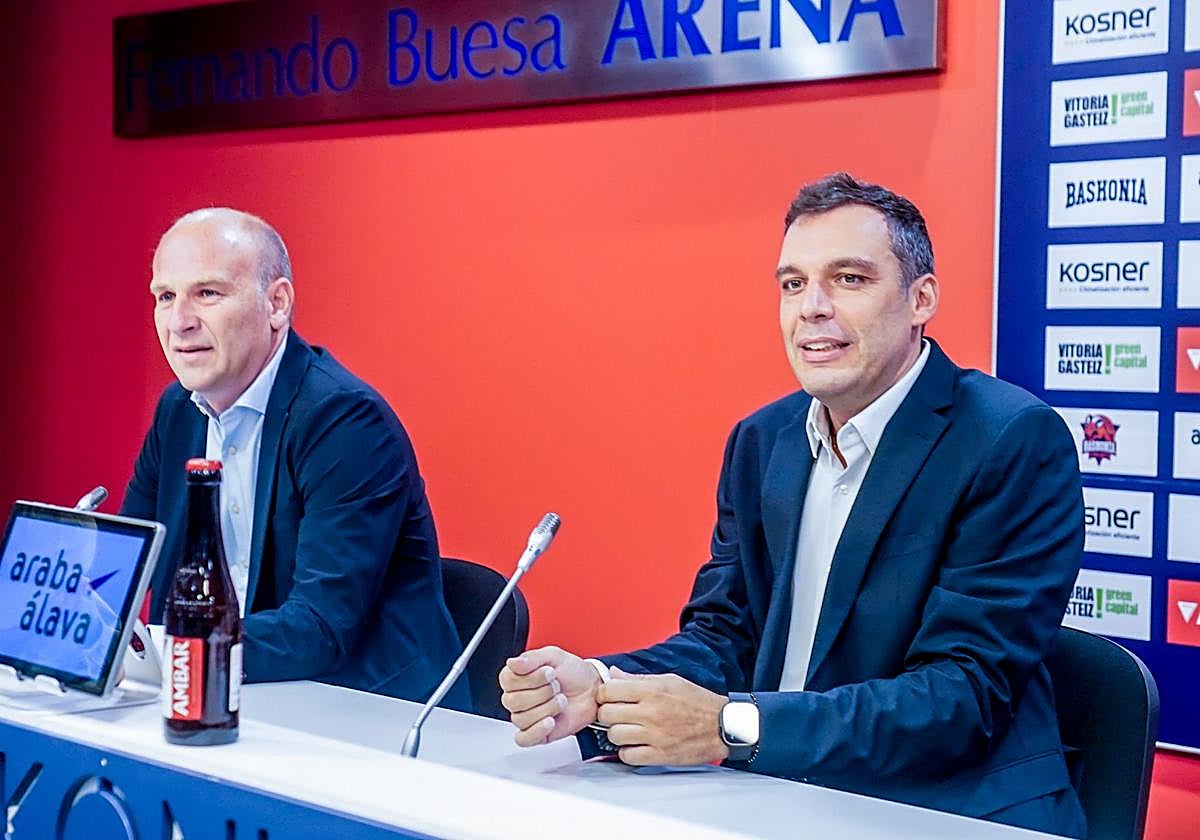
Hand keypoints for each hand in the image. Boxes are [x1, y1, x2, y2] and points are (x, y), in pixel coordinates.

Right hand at [499, 646, 600, 746]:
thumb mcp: (554, 656)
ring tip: (561, 700)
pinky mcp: (536, 734)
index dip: (531, 678)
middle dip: (542, 692)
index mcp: (516, 678)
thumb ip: (532, 658)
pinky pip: (523, 739)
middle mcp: (517, 698)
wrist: (592, 690)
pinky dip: (536, 731)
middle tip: (557, 686)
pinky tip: (550, 721)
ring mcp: (525, 717)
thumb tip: (512, 663)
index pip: (508, 681)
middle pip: (513, 701)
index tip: (550, 672)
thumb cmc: (572, 673)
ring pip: (521, 718)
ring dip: (547, 708)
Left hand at [597, 668, 729, 765]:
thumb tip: (614, 674)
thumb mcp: (669, 680)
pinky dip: (627, 752)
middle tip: (617, 715)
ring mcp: (654, 735)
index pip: (609, 690)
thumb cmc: (697, 702)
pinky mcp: (660, 754)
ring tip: (628, 730)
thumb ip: (638, 678)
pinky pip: (628, 756)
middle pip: (607, 714)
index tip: (609, 697)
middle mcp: (651, 712)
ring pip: (614, 736)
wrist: (722, 725)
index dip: (604, 694)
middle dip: (608, 714)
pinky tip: (636, 745)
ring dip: (617, 734)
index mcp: (652, 691)